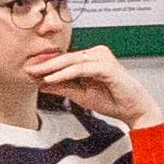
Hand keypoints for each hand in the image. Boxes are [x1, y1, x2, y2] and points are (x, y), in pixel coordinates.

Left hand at [32, 48, 160, 129]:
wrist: (135, 110)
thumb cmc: (113, 101)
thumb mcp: (81, 95)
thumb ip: (63, 87)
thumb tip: (42, 84)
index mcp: (92, 58)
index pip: (66, 59)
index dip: (47, 64)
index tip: (30, 70)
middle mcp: (98, 53)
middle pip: (66, 57)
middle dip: (45, 64)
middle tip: (28, 68)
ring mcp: (103, 58)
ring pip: (72, 61)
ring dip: (52, 68)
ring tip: (36, 73)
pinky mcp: (107, 66)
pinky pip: (81, 69)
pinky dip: (65, 74)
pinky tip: (52, 78)